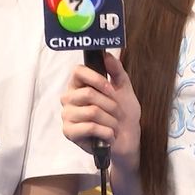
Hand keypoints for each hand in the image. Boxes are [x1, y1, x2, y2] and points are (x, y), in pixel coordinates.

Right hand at [60, 51, 140, 171]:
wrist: (127, 139)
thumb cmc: (123, 112)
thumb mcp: (123, 88)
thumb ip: (116, 70)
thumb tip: (106, 55)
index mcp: (78, 85)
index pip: (78, 71)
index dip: (96, 79)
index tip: (112, 89)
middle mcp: (68, 98)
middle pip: (88, 93)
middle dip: (110, 104)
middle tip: (117, 112)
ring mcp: (67, 115)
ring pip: (92, 111)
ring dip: (111, 120)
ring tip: (114, 125)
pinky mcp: (69, 132)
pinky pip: (90, 127)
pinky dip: (107, 132)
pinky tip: (109, 135)